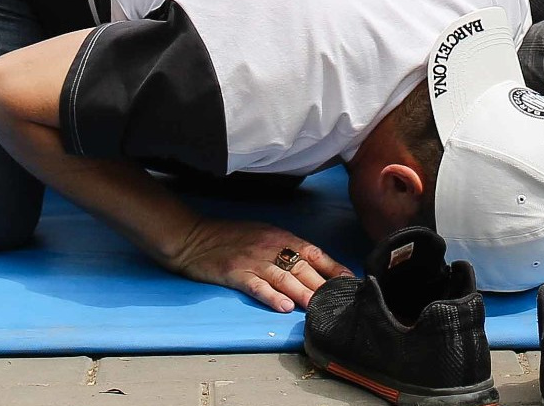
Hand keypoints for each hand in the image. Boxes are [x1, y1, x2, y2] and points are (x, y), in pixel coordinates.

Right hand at [166, 218, 346, 311]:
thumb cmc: (230, 237)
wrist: (193, 236)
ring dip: (302, 293)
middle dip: (323, 285)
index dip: (333, 268)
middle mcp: (270, 247)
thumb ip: (285, 248)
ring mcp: (252, 260)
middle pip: (302, 268)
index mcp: (279, 237)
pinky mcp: (235, 272)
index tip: (350, 281)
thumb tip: (311, 266)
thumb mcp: (262, 235)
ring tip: (317, 307)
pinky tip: (283, 307)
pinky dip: (271, 296)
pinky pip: (257, 285)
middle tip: (340, 301)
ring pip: (284, 277)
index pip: (313, 252)